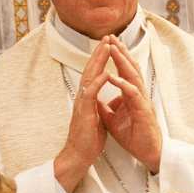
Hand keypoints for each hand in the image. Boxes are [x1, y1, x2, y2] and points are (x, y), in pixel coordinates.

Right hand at [54, 39, 110, 192]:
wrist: (79, 155)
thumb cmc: (88, 139)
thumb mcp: (100, 119)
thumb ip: (105, 107)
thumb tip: (114, 100)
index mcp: (88, 98)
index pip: (94, 74)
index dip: (101, 59)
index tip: (108, 45)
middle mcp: (83, 97)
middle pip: (91, 70)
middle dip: (100, 53)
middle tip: (107, 37)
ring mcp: (83, 104)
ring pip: (90, 77)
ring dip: (98, 61)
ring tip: (107, 47)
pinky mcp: (85, 113)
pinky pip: (91, 94)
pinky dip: (98, 82)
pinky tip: (105, 73)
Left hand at [98, 35, 161, 172]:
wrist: (147, 152)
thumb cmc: (133, 135)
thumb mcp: (112, 119)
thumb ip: (104, 106)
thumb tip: (93, 97)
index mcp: (130, 94)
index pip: (123, 71)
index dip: (115, 58)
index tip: (106, 44)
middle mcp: (137, 94)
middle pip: (129, 68)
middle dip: (120, 52)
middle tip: (111, 37)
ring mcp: (141, 101)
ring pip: (133, 76)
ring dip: (123, 62)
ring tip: (114, 49)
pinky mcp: (143, 110)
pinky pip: (133, 94)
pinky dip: (123, 84)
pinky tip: (115, 77)